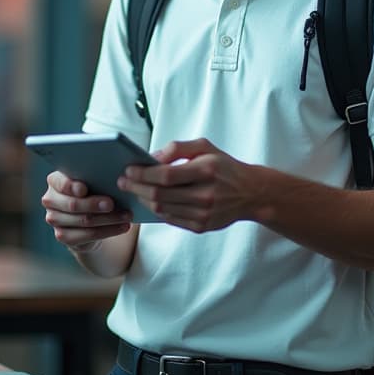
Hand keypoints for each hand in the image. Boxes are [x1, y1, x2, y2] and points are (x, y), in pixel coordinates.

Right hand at [41, 171, 133, 250]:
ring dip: (108, 219)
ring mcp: (54, 219)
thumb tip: (117, 178)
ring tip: (127, 215)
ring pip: (84, 220)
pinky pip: (88, 235)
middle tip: (112, 203)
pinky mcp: (63, 236)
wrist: (88, 217)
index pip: (60, 183)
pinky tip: (122, 227)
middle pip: (73, 204)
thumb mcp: (94, 181)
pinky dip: (108, 231)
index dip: (71, 187)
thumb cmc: (93, 191)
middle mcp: (50, 200)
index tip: (84, 189)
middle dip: (94, 204)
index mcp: (55, 181)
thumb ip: (97, 177)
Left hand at [118, 138, 257, 232]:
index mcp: (206, 171)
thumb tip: (151, 158)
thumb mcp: (205, 147)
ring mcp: (204, 214)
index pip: (165, 175)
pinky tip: (150, 201)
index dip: (142, 174)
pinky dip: (156, 210)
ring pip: (161, 209)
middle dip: (136, 188)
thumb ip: (177, 148)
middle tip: (122, 182)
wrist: (251, 193)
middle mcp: (206, 194)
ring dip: (143, 200)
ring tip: (134, 191)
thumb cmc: (224, 166)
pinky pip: (170, 219)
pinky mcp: (202, 227)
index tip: (128, 170)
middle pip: (159, 195)